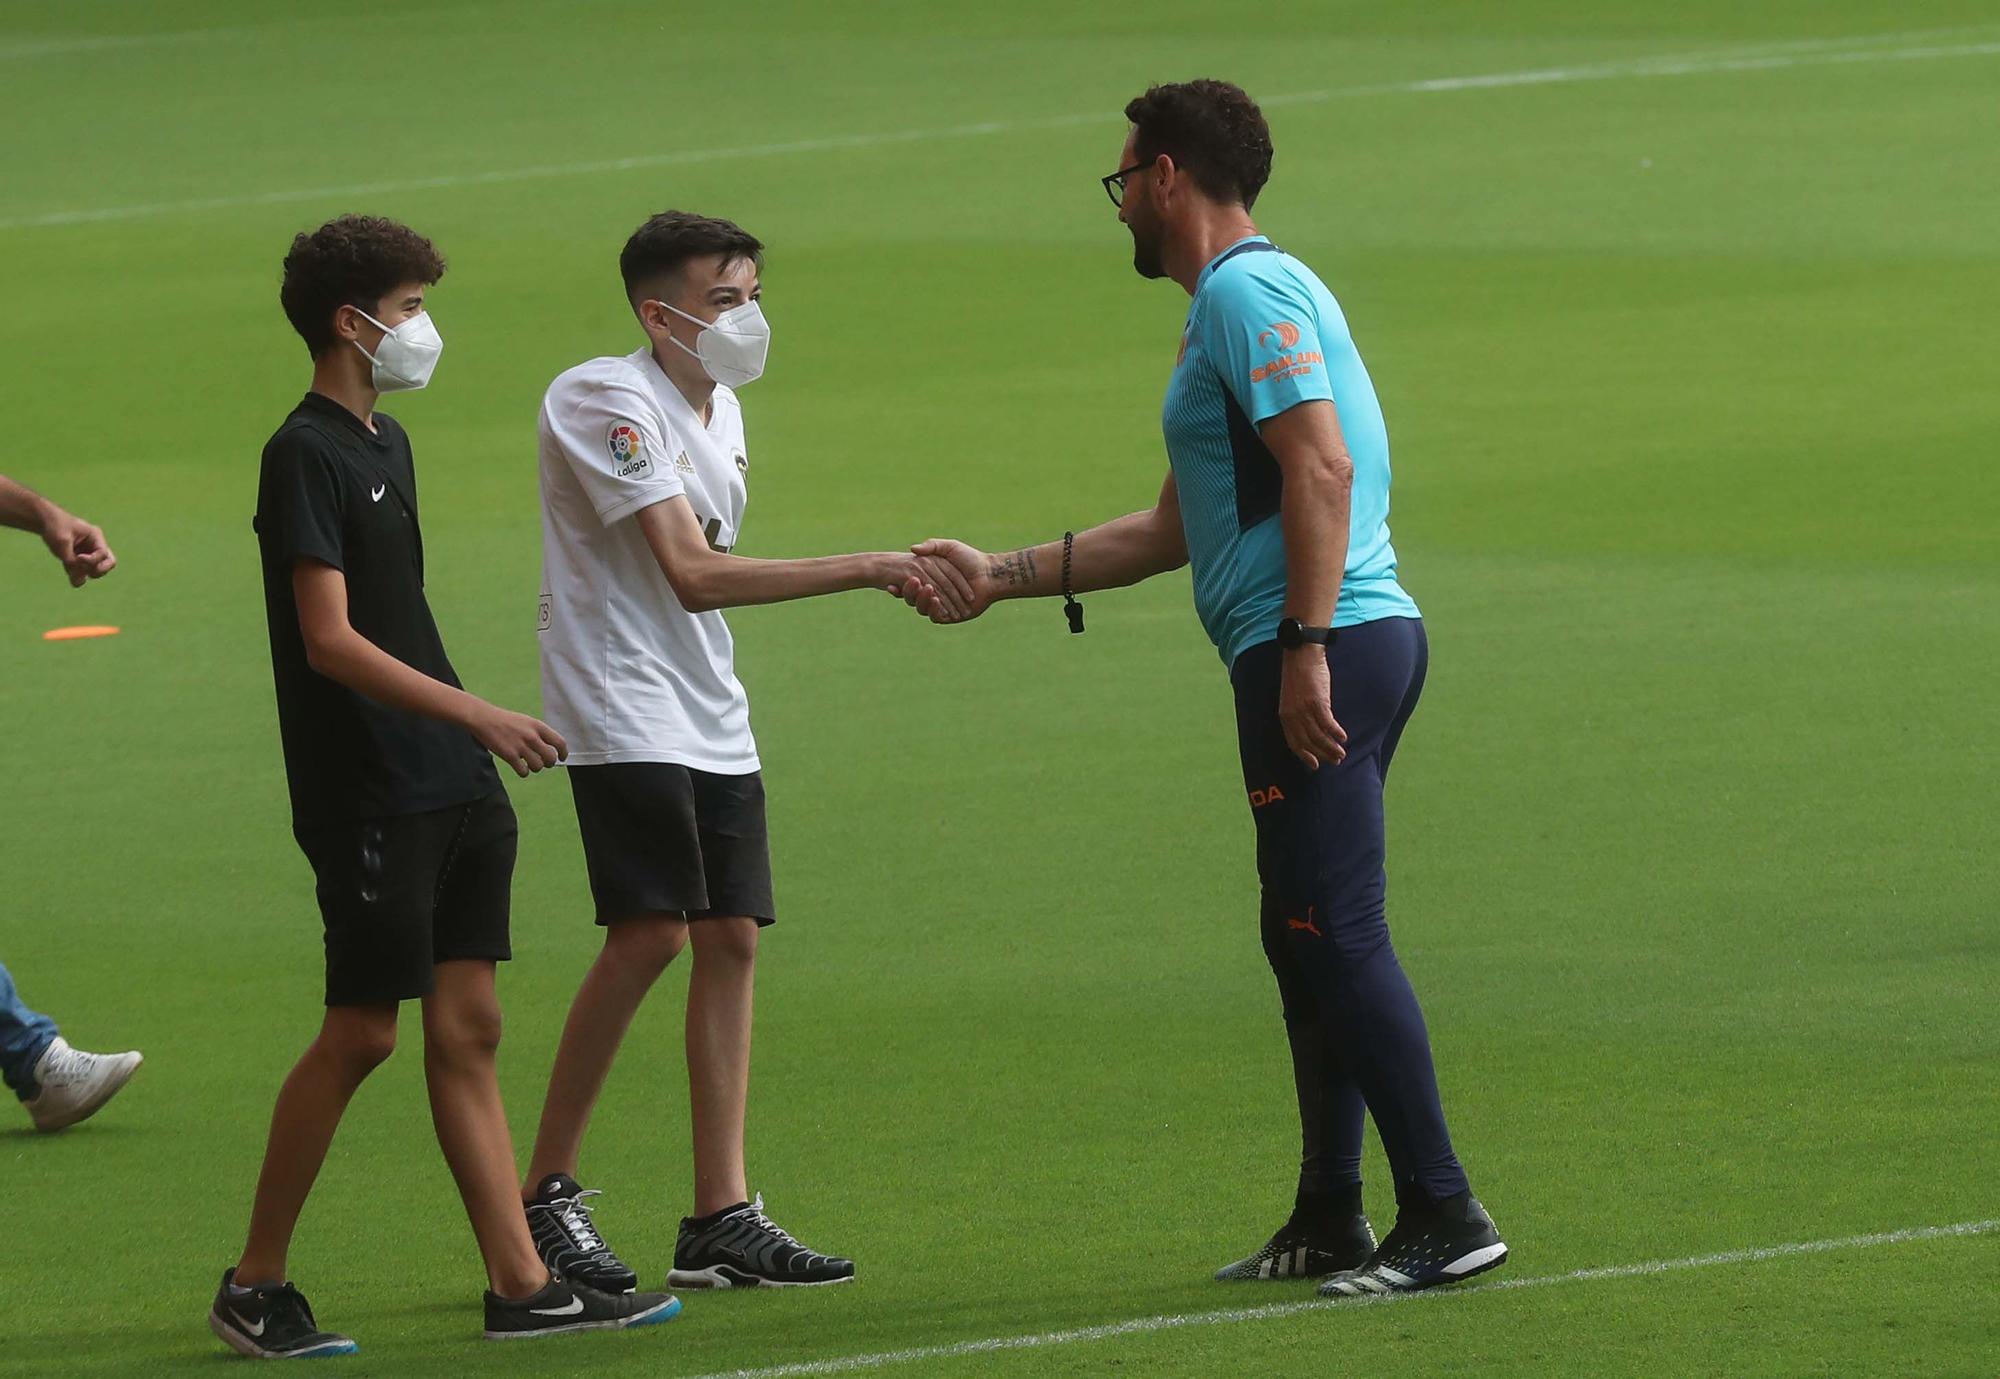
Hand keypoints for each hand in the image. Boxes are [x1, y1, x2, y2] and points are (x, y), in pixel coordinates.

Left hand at [42, 509, 116, 586]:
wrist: (46, 522)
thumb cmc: (56, 527)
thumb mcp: (61, 541)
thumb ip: (70, 559)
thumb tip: (78, 578)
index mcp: (95, 536)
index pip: (102, 553)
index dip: (92, 560)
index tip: (78, 558)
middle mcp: (95, 546)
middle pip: (109, 563)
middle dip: (100, 570)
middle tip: (89, 573)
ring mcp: (87, 554)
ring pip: (97, 570)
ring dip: (87, 574)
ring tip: (74, 578)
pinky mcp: (77, 560)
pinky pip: (82, 572)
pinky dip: (78, 576)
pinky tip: (71, 577)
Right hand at [467, 702, 567, 777]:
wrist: (484, 718)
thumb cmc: (505, 720)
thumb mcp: (526, 721)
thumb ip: (538, 733)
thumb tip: (550, 749)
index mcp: (538, 726)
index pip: (559, 742)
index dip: (563, 753)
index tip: (562, 758)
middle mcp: (532, 736)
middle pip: (551, 758)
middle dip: (549, 763)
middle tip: (544, 763)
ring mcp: (521, 746)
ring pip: (538, 767)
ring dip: (535, 768)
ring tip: (529, 765)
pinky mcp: (509, 755)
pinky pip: (524, 771)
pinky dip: (524, 772)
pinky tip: (520, 768)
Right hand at [878, 552, 968, 621]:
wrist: (990, 574)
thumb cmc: (970, 558)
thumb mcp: (950, 547)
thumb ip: (932, 546)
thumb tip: (912, 548)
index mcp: (931, 577)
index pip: (912, 582)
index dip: (902, 583)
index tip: (890, 584)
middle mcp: (934, 592)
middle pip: (915, 596)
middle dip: (908, 593)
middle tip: (904, 585)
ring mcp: (941, 605)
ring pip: (923, 606)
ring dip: (921, 600)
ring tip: (923, 590)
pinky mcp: (949, 616)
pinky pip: (936, 615)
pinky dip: (934, 609)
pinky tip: (934, 600)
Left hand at [1279, 647, 1346, 769]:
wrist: (1301, 655)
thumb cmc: (1299, 674)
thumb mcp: (1291, 698)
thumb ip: (1297, 713)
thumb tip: (1310, 727)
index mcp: (1285, 716)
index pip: (1294, 743)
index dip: (1305, 755)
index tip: (1315, 765)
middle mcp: (1293, 716)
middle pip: (1308, 743)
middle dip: (1322, 755)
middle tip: (1335, 761)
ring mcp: (1304, 710)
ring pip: (1319, 736)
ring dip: (1332, 748)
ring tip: (1342, 753)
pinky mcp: (1318, 702)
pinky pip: (1328, 724)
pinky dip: (1336, 733)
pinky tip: (1344, 738)